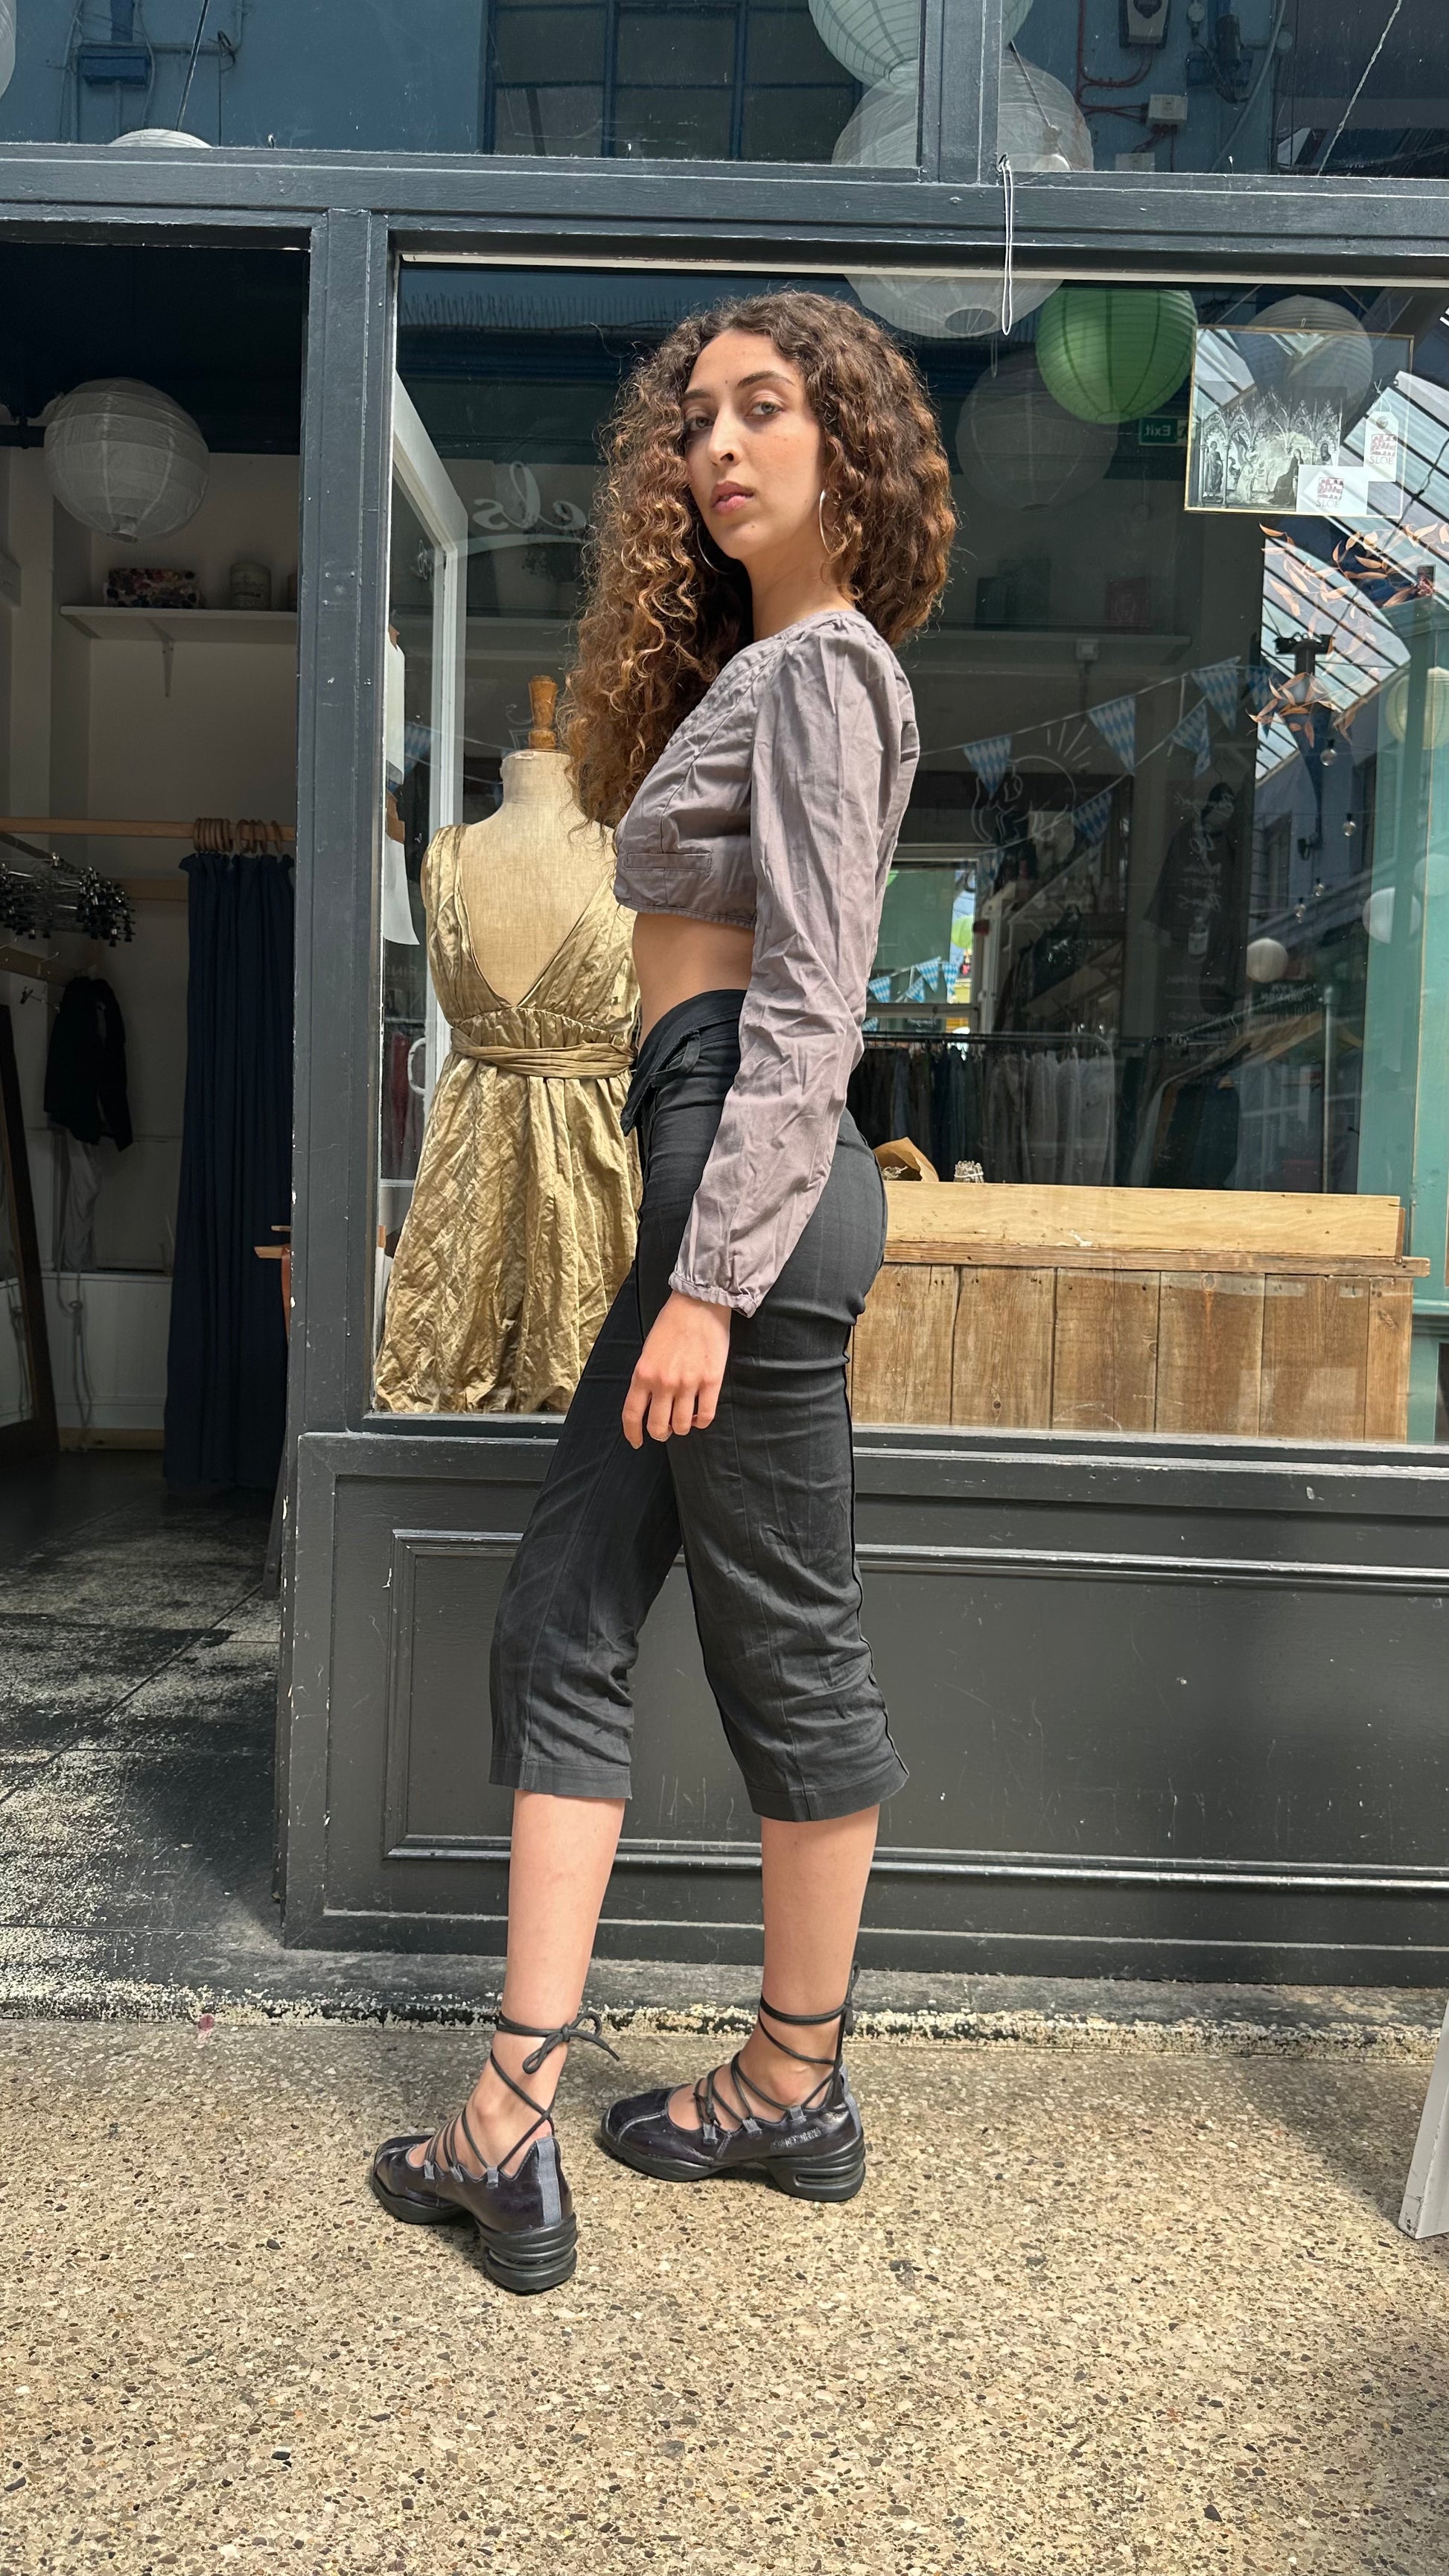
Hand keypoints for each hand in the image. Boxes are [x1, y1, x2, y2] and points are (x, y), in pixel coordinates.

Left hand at [623, 1291, 732, 1447]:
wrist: (699, 1304)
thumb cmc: (671, 1324)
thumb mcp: (648, 1351)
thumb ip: (647, 1377)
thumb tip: (650, 1403)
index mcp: (643, 1374)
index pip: (632, 1414)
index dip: (633, 1434)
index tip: (637, 1442)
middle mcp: (664, 1383)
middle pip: (658, 1426)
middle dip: (660, 1433)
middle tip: (665, 1430)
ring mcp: (688, 1383)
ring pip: (682, 1425)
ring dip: (681, 1428)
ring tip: (684, 1421)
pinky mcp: (711, 1381)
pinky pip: (706, 1416)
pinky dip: (701, 1422)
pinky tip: (699, 1416)